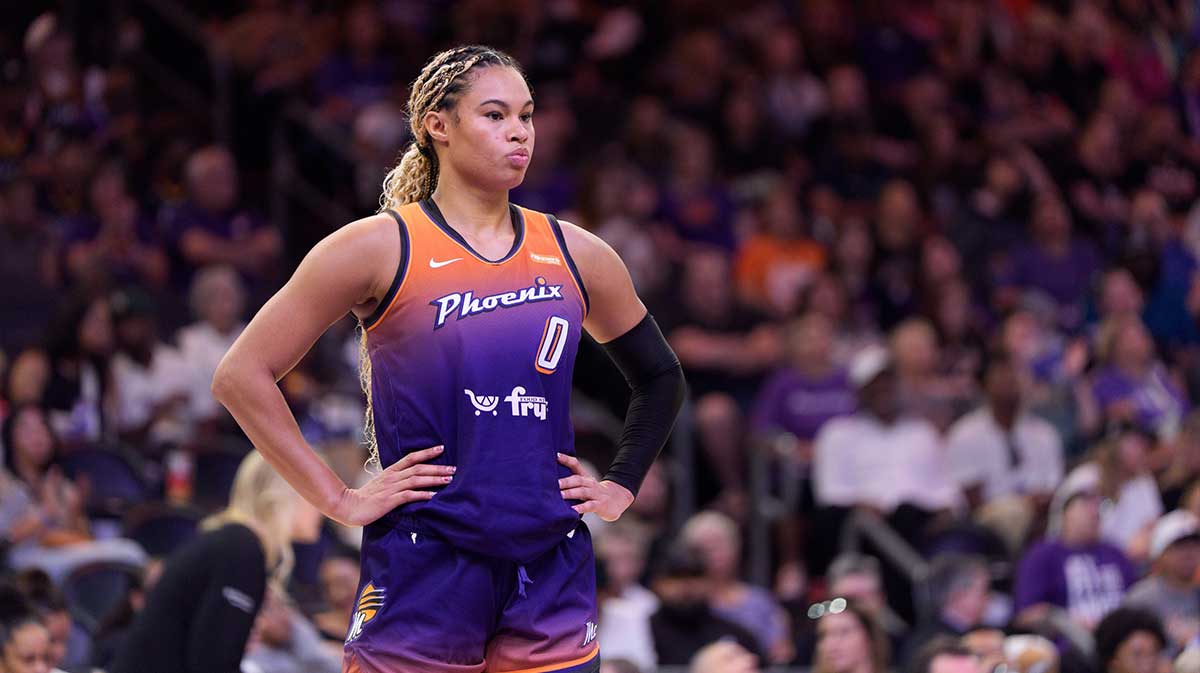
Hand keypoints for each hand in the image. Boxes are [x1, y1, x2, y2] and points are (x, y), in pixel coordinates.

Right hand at [329, 446, 453, 526]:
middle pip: (418, 468)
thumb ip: (396, 480)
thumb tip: (413, 479)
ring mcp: (391, 488)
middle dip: (437, 467)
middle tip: (453, 468)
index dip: (426, 452)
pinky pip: (408, 496)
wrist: (349, 506)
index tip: (442, 448)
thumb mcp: (382, 484)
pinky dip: (422, 495)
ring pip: (416, 480)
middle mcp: (393, 477)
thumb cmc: (367, 497)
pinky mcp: (389, 500)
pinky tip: (433, 496)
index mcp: (391, 471)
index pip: (411, 457)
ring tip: (449, 479)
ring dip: (434, 479)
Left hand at [557, 453, 633, 521]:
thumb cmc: (595, 493)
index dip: (567, 460)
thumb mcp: (585, 484)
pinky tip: (573, 510)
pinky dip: (581, 508)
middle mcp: (590, 483)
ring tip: (560, 495)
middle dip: (565, 481)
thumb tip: (551, 479)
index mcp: (585, 477)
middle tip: (554, 484)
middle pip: (577, 479)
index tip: (556, 456)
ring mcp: (595, 494)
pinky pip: (590, 506)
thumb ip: (572, 482)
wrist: (617, 500)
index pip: (576, 465)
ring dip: (571, 493)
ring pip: (582, 492)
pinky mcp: (600, 505)